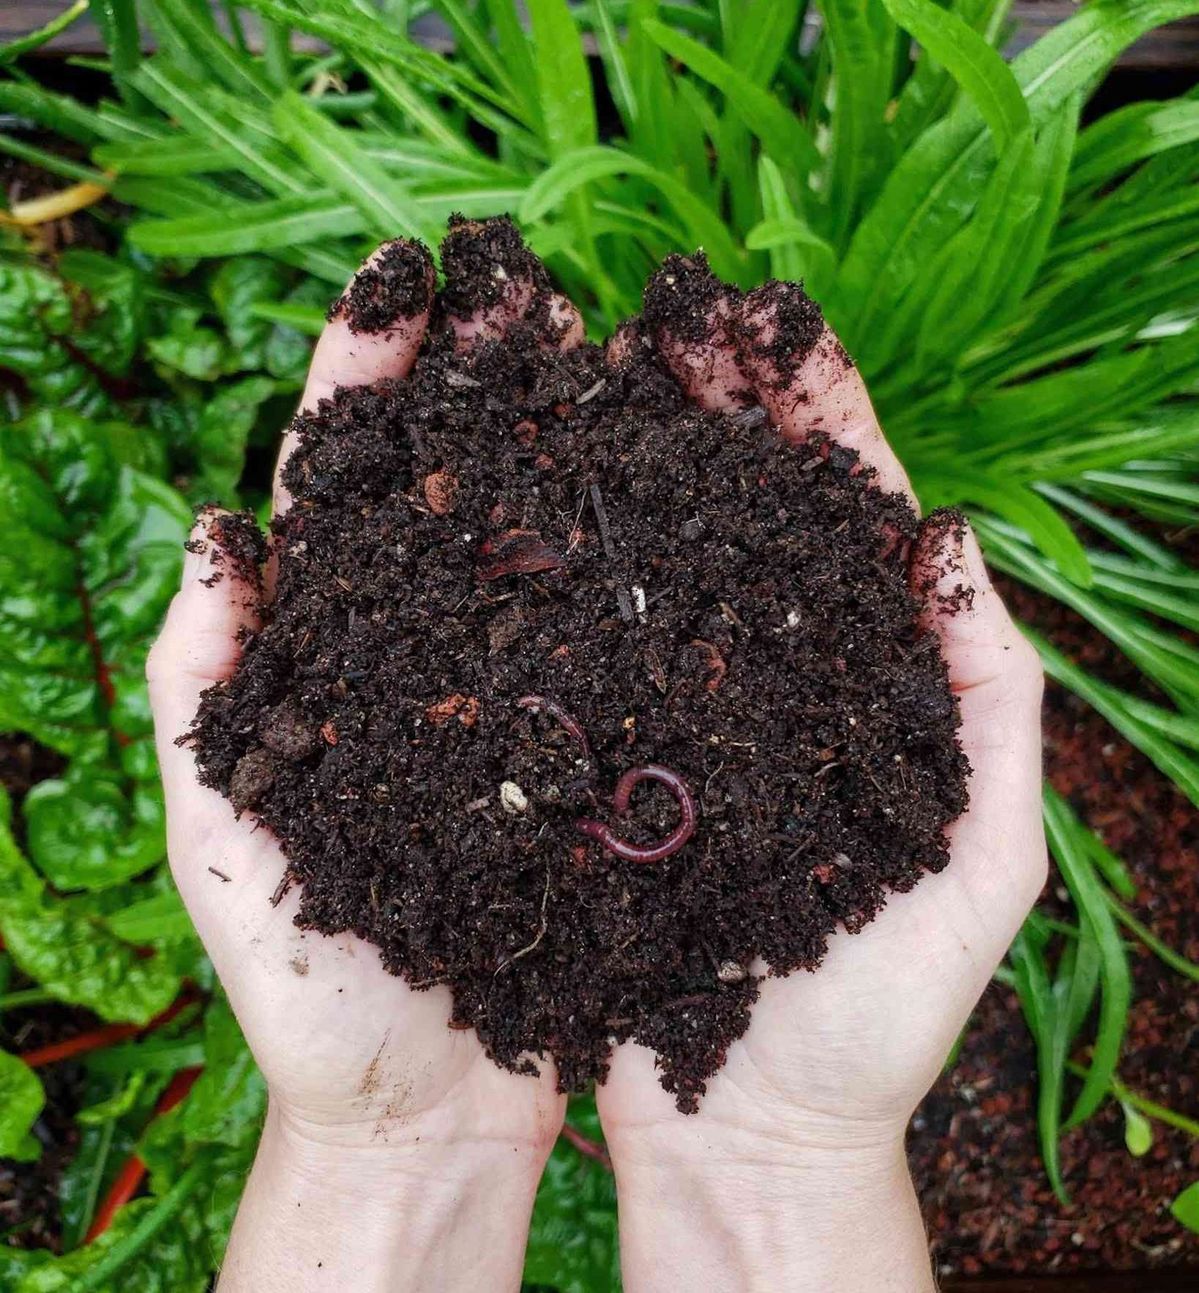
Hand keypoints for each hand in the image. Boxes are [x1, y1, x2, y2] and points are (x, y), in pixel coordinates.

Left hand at [146, 233, 583, 1291]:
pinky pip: (625, 633)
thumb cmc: (318, 994)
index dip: (367, 372)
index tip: (406, 281)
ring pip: (555, 539)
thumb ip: (204, 689)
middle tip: (538, 287)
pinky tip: (692, 494)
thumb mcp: (231, 841)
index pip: (344, 479)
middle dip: (491, 375)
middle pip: (460, 481)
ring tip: (626, 349)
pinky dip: (653, 555)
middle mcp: (436, 653)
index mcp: (336, 653)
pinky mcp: (598, 751)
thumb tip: (216, 528)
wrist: (433, 1110)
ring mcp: (525, 695)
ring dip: (583, 439)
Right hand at [595, 269, 1046, 1291]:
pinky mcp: (602, 767)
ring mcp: (678, 717)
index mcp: (866, 688)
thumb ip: (992, 712)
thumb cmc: (873, 1023)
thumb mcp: (976, 870)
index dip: (821, 417)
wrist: (748, 1136)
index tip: (779, 323)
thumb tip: (957, 547)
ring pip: (653, 566)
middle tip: (664, 311)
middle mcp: (766, 683)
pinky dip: (559, 573)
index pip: (850, 522)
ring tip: (586, 367)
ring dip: (628, 466)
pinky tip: (525, 505)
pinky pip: (581, 650)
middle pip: (741, 518)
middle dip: (712, 409)